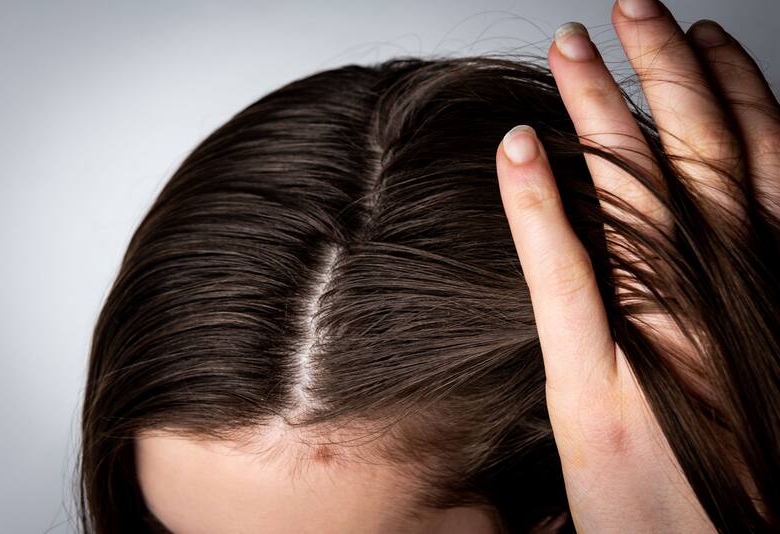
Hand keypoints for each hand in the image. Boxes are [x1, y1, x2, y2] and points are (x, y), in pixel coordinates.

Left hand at [494, 0, 779, 530]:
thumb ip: (734, 318)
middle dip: (666, 78)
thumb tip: (699, 256)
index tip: (705, 41)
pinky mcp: (599, 398)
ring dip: (601, 116)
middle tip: (630, 8)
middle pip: (700, 167)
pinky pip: (568, 284)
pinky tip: (515, 149)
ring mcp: (669, 353)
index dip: (736, 100)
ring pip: (639, 204)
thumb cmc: (737, 498)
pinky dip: (539, 212)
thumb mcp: (757, 389)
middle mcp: (732, 315)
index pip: (758, 177)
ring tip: (573, 49)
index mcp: (772, 310)